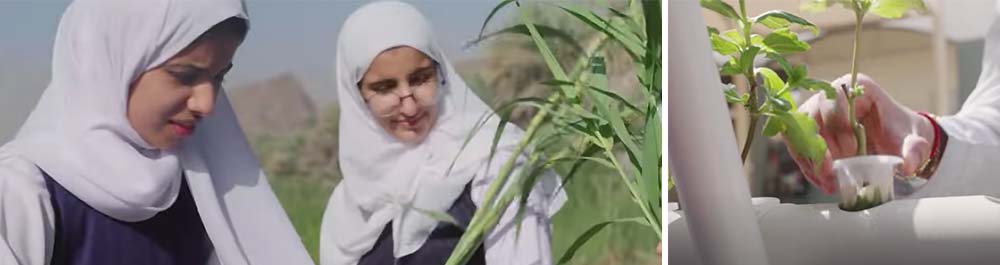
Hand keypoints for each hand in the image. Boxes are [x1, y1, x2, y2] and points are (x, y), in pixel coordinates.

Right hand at [789, 74, 935, 193]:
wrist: (893, 142)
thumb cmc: (900, 133)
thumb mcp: (913, 140)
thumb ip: (914, 150)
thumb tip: (907, 166)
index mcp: (857, 88)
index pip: (833, 97)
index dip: (837, 123)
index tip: (851, 150)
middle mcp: (831, 96)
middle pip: (810, 116)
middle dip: (818, 146)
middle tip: (831, 172)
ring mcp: (817, 113)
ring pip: (798, 132)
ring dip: (810, 159)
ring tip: (827, 181)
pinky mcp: (810, 131)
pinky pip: (798, 146)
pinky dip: (808, 165)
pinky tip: (822, 181)